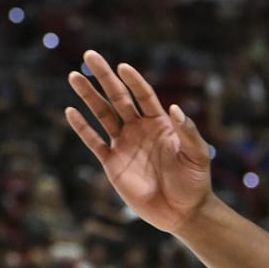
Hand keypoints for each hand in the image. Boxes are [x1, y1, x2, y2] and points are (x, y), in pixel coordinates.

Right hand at [65, 50, 213, 234]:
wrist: (182, 212)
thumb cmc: (195, 182)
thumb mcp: (197, 155)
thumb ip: (188, 132)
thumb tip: (175, 108)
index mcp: (160, 122)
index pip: (143, 94)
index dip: (133, 80)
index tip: (122, 67)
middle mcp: (139, 128)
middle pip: (118, 97)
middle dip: (104, 76)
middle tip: (90, 55)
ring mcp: (124, 144)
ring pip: (102, 114)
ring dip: (88, 96)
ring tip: (74, 76)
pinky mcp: (112, 163)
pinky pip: (94, 141)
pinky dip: (82, 127)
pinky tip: (70, 111)